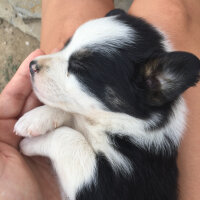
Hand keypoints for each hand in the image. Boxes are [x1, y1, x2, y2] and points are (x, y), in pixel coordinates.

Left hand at [0, 50, 60, 199]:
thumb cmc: (2, 194)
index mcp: (3, 128)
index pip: (14, 95)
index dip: (24, 76)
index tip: (38, 55)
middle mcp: (27, 130)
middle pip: (37, 98)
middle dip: (47, 79)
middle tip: (60, 59)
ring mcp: (48, 137)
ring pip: (56, 109)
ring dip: (62, 94)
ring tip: (72, 76)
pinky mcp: (65, 147)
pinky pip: (70, 125)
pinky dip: (75, 113)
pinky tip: (81, 101)